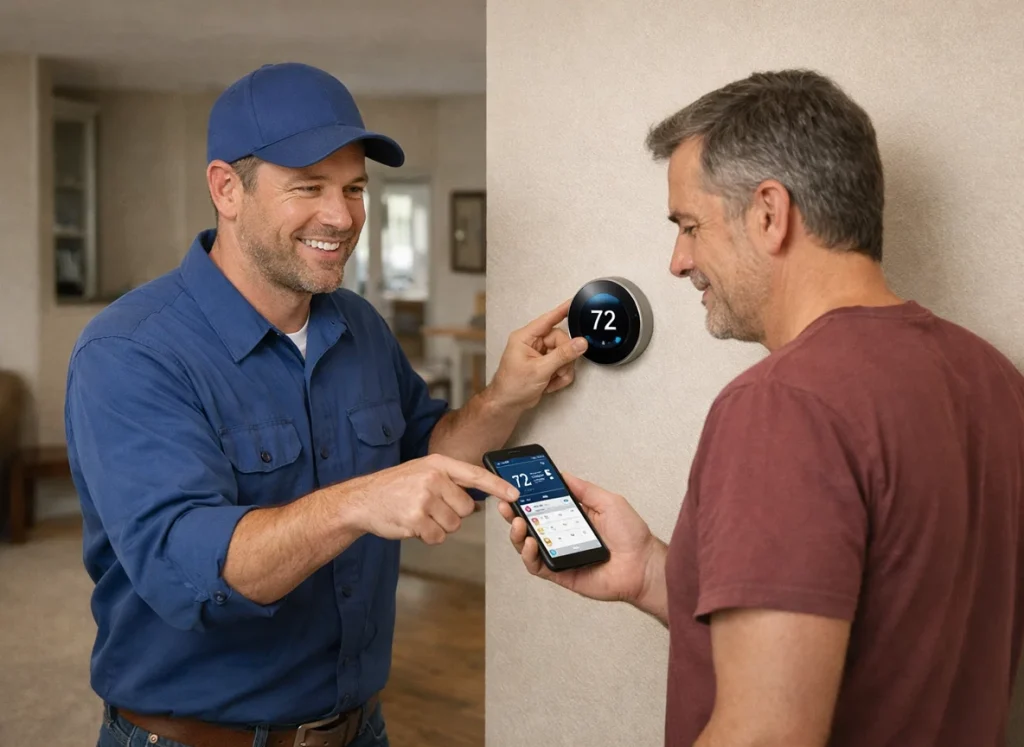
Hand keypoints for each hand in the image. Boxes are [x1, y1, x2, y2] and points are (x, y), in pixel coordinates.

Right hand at [344, 454, 517, 544]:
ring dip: (439, 526)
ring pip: (453, 525)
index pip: (475, 475)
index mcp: (437, 464)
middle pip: (465, 508)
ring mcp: (423, 499)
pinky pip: (438, 537)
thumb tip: (475, 502)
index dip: (497, 486)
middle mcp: (433, 479)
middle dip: (452, 514)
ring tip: (418, 515)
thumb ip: (449, 482)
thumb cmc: (394, 488)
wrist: (362, 500)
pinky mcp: (415, 519)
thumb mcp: (422, 473)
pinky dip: (428, 536)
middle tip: (430, 508)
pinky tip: (413, 525)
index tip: (515, 495)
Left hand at [487, 300, 587, 410]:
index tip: (574, 302)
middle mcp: (533, 343)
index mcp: (525, 338)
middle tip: (560, 371)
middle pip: (561, 341)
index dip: (562, 311)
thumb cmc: (512, 386)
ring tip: (552, 380)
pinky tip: (550, 384)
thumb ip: (562, 356)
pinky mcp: (545, 364)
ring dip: (563, 370)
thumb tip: (580, 343)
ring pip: (564, 354)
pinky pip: (562, 365)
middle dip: (564, 359)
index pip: (548, 319)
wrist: (507, 404)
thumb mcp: (540, 370)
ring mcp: (540, 354)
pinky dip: (560, 376)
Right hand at [495, 472, 657, 604]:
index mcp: (572, 518)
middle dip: (513, 514)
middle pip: (529, 525)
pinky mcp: (560, 573)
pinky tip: (531, 543)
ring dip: (517, 534)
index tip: (514, 487)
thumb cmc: (632, 536)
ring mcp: (559, 555)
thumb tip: (563, 474)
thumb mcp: (608, 502)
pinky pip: (536, 566)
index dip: (526, 498)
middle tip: (506, 505)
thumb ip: (584, 489)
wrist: (643, 566)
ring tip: (517, 523)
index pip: (542, 506)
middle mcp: (562, 536)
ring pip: (527, 545)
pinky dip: (528, 555)